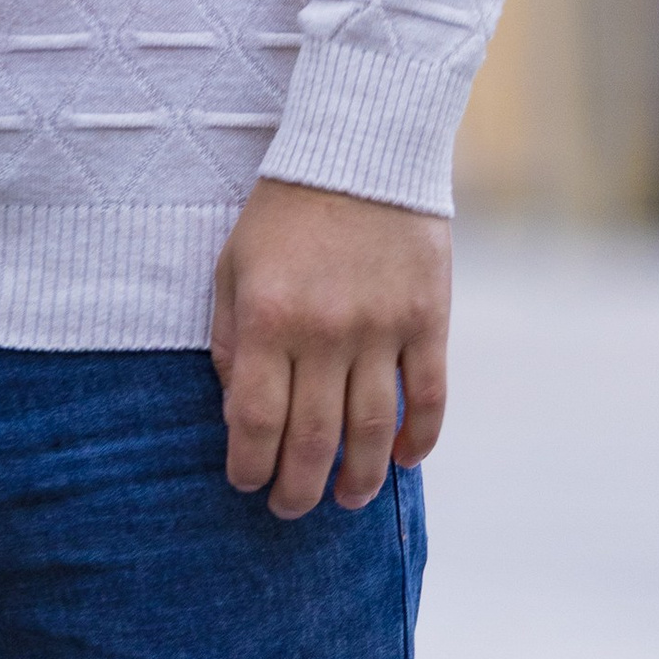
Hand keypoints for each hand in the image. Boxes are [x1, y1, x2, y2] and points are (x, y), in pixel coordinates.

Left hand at [210, 177, 450, 517]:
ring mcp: (382, 329)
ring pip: (373, 431)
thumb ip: (228, 333)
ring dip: (359, 479)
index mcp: (268, 317)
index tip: (245, 481)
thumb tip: (235, 405)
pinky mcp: (429, 320)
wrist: (361, 149)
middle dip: (297, 488)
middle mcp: (324, 332)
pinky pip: (430, 397)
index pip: (255, 418)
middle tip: (289, 509)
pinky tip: (406, 461)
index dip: (249, 463)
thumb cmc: (285, 210)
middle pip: (312, 439)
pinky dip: (421, 439)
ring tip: (345, 500)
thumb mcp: (234, 263)